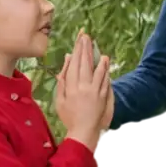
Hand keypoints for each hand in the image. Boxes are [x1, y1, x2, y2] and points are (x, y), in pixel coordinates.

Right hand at [56, 31, 109, 148]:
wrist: (83, 130)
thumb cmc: (69, 116)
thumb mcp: (59, 99)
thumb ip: (62, 80)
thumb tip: (67, 62)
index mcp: (70, 87)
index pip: (74, 63)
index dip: (77, 50)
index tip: (78, 38)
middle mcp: (82, 87)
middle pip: (85, 64)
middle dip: (85, 48)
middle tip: (86, 36)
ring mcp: (94, 91)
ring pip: (96, 71)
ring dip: (97, 58)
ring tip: (98, 48)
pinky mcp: (102, 96)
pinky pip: (104, 81)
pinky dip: (105, 71)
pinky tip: (106, 64)